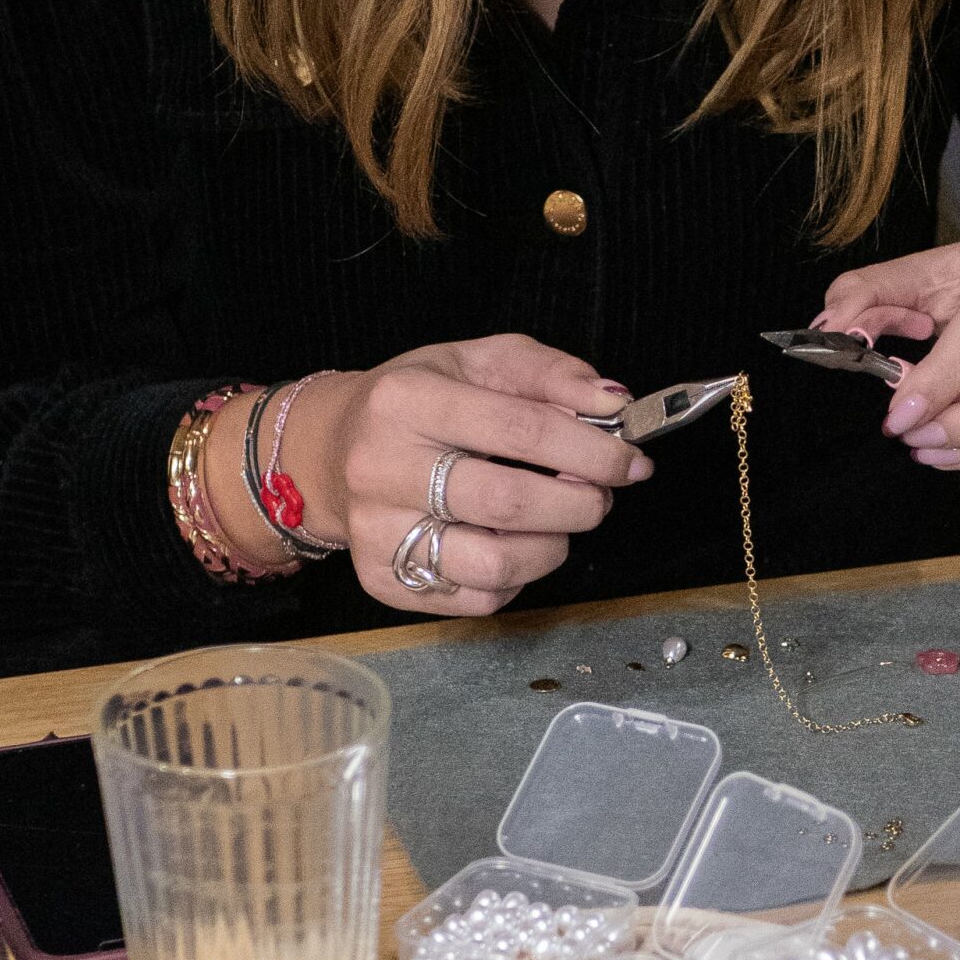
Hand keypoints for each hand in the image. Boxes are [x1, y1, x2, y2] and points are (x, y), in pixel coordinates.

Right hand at [204, 337, 650, 614]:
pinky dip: (516, 578)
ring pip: (495, 563)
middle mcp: (381, 467)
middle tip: (598, 495)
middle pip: (509, 502)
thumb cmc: (417, 403)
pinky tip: (513, 545)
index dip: (591, 449)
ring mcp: (377, 531)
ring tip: (560, 524)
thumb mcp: (478, 361)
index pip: (520, 429)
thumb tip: (614, 403)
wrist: (329, 452)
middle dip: (580, 503)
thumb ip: (550, 374)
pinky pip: (476, 598)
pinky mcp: (381, 580)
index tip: (630, 460)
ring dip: (553, 548)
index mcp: (407, 400)